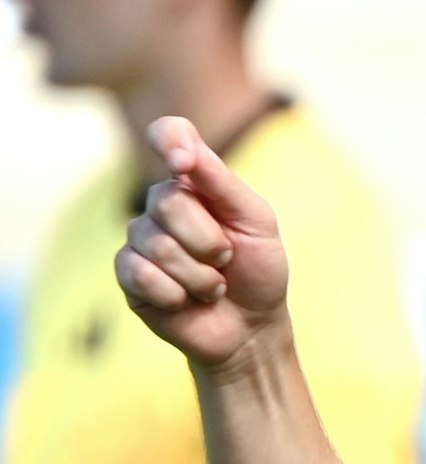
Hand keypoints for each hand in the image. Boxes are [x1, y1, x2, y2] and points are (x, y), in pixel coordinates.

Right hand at [115, 116, 289, 373]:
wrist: (251, 327)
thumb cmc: (258, 270)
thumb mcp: (256, 222)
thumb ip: (222, 183)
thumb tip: (186, 151)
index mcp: (195, 182)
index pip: (169, 135)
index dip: (169, 140)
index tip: (183, 161)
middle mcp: (162, 204)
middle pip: (167, 201)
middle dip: (210, 241)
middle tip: (226, 260)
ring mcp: (141, 238)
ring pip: (158, 244)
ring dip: (201, 275)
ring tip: (214, 285)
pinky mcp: (129, 274)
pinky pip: (142, 274)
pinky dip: (178, 294)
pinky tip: (188, 300)